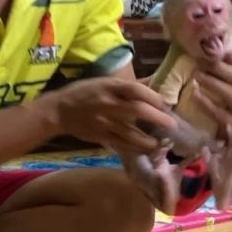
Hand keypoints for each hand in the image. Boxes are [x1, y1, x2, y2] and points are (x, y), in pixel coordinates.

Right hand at [40, 77, 176, 153]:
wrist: (59, 110)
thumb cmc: (85, 93)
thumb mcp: (105, 82)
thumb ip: (127, 86)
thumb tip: (154, 85)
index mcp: (110, 86)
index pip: (135, 90)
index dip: (153, 97)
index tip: (165, 104)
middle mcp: (108, 103)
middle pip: (137, 110)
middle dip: (158, 118)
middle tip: (172, 125)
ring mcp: (104, 121)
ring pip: (131, 132)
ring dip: (149, 139)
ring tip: (161, 143)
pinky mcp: (100, 135)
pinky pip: (121, 143)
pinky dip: (135, 147)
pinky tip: (146, 149)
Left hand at [192, 51, 231, 127]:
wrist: (228, 126)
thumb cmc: (230, 96)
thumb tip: (218, 47)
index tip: (219, 53)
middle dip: (218, 69)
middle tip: (201, 63)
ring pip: (229, 94)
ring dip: (211, 82)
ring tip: (196, 75)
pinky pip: (218, 112)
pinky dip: (205, 102)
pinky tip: (194, 94)